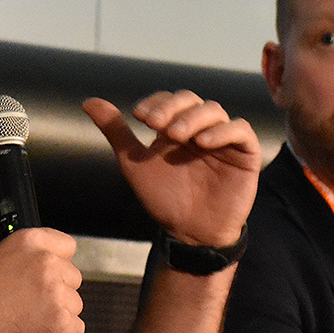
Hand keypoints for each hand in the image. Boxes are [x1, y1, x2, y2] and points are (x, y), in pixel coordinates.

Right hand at [0, 227, 84, 332]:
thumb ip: (27, 259)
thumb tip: (48, 267)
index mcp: (28, 242)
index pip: (67, 245)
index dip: (58, 263)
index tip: (51, 274)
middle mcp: (45, 263)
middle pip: (73, 277)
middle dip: (59, 290)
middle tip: (33, 302)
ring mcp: (55, 293)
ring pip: (75, 304)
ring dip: (59, 313)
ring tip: (30, 320)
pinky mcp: (60, 322)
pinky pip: (76, 328)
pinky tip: (37, 332)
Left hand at [83, 92, 259, 248]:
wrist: (190, 232)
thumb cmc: (164, 198)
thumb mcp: (134, 163)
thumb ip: (116, 132)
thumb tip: (89, 101)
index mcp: (175, 127)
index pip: (168, 100)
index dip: (156, 103)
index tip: (139, 117)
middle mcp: (199, 128)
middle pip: (191, 100)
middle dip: (172, 108)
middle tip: (156, 124)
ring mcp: (223, 139)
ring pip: (214, 111)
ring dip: (193, 118)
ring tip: (176, 135)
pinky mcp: (245, 153)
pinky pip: (240, 130)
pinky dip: (223, 131)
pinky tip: (203, 142)